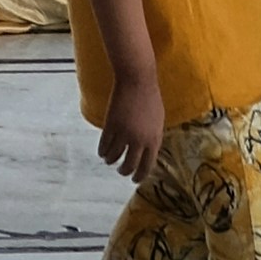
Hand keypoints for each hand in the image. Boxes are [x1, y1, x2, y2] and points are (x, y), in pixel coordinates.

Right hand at [97, 61, 168, 180]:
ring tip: (109, 161)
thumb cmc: (150, 98)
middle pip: (130, 164)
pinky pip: (105, 144)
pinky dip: (103, 150)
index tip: (134, 179)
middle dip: (124, 171)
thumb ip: (153, 138)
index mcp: (154, 140)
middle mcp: (140, 140)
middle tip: (121, 172)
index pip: (147, 166)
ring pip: (115, 155)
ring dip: (111, 160)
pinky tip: (102, 152)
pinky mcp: (112, 125)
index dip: (140, 175)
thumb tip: (149, 151)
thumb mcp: (158, 121)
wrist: (137, 80)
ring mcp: (125, 133)